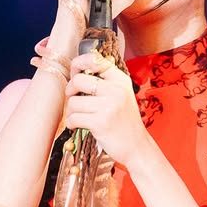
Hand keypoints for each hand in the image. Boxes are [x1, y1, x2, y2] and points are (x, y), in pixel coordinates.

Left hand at [64, 50, 147, 167]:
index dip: (79, 63)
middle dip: (70, 90)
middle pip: (78, 80)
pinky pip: (74, 118)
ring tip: (79, 117)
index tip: (75, 72)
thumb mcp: (121, 95)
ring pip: (73, 102)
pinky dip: (72, 123)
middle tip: (74, 99)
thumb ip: (105, 83)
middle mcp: (116, 90)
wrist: (137, 146)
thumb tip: (76, 72)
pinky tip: (78, 126)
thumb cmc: (124, 121)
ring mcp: (109, 106)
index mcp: (121, 80)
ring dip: (71, 111)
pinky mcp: (101, 122)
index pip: (95, 60)